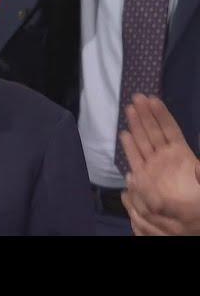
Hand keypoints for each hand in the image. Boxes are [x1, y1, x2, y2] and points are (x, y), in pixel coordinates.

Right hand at [120, 94, 199, 234]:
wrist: (188, 220)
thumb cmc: (198, 199)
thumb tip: (198, 153)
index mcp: (182, 153)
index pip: (169, 129)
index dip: (161, 114)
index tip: (152, 99)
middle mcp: (165, 156)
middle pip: (153, 131)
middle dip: (145, 114)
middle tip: (137, 96)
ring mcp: (154, 165)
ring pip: (143, 140)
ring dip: (136, 124)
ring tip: (129, 108)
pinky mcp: (143, 176)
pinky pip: (135, 158)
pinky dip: (129, 146)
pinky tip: (124, 134)